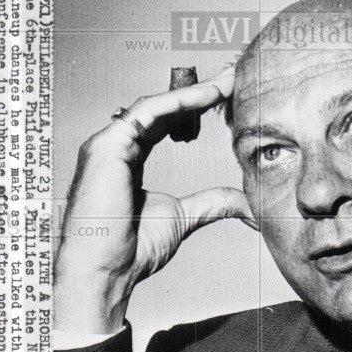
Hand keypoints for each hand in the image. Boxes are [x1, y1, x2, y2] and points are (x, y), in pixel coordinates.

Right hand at [54, 66, 255, 332]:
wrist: (104, 274)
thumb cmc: (131, 252)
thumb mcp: (183, 218)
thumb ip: (212, 204)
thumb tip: (247, 205)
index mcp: (129, 159)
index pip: (165, 123)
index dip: (197, 108)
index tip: (229, 97)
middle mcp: (116, 146)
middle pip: (162, 108)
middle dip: (199, 91)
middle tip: (235, 78)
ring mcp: (108, 144)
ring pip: (156, 105)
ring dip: (194, 91)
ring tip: (227, 81)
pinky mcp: (107, 146)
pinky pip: (146, 112)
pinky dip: (178, 101)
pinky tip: (207, 94)